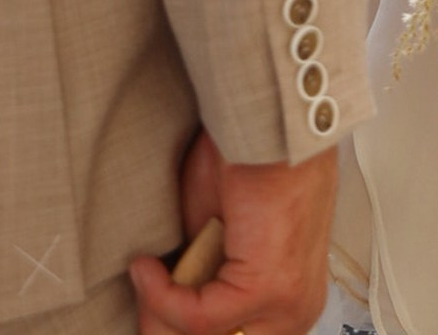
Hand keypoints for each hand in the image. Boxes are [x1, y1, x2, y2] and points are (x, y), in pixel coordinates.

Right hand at [132, 129, 337, 334]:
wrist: (273, 124)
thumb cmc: (251, 161)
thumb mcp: (215, 233)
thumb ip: (198, 277)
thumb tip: (161, 304)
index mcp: (289, 302)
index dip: (178, 325)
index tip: (149, 305)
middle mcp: (295, 311)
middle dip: (166, 325)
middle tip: (142, 292)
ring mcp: (287, 303)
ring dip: (162, 312)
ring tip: (144, 278)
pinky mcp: (269, 286)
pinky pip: (201, 317)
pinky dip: (163, 296)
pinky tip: (146, 268)